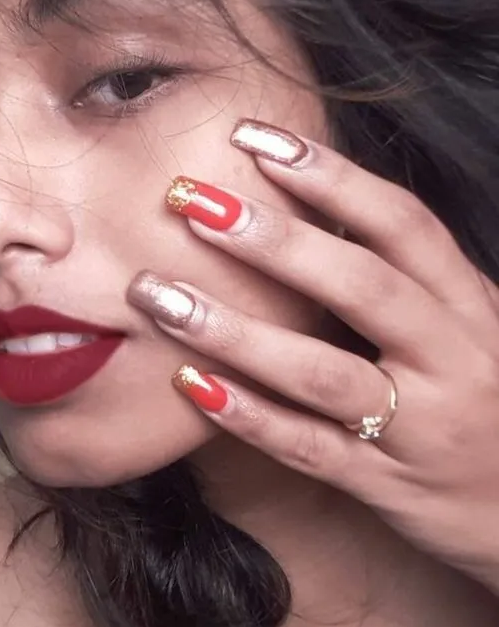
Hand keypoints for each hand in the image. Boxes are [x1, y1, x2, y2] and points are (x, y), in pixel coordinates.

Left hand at [128, 118, 498, 594]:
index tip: (253, 138)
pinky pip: (310, 450)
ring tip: (160, 295)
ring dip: (237, 331)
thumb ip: (411, 278)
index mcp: (473, 308)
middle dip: (273, 240)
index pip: (402, 224)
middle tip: (190, 201)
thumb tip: (322, 203)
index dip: (330, 175)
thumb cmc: (487, 401)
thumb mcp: (470, 328)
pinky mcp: (388, 488)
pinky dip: (249, 416)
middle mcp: (454, 361)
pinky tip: (190, 383)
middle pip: (362, 287)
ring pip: (323, 373)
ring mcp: (422, 429)